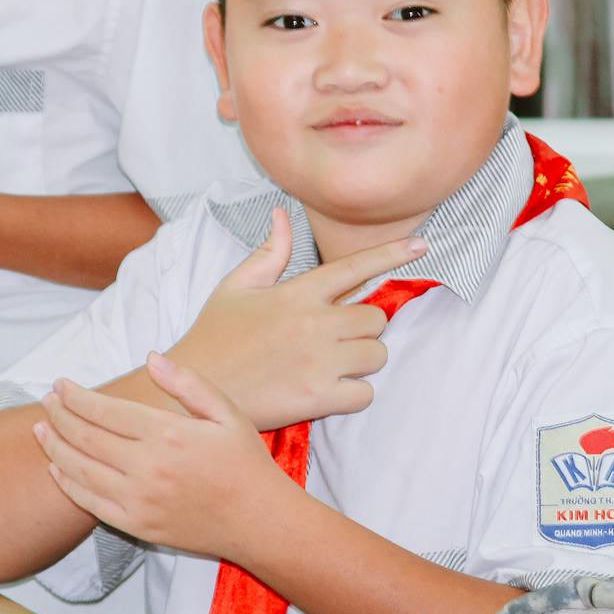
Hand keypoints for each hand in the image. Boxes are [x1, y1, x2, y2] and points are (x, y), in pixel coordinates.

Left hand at [35, 353, 297, 558]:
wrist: (259, 521)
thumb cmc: (246, 462)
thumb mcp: (227, 412)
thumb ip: (187, 383)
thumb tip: (152, 357)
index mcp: (168, 434)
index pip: (105, 411)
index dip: (76, 396)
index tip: (61, 384)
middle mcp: (147, 467)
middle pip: (85, 437)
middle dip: (59, 415)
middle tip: (46, 400)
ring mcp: (139, 500)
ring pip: (80, 470)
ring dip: (54, 447)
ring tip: (41, 429)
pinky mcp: (137, 525)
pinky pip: (90, 503)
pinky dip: (67, 483)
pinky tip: (56, 467)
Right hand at [165, 209, 425, 430]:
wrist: (190, 390)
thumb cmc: (214, 336)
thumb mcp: (235, 287)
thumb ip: (269, 253)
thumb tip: (282, 214)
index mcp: (298, 292)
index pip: (355, 266)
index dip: (393, 255)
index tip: (424, 247)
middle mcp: (314, 323)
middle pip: (376, 318)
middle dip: (365, 329)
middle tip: (336, 339)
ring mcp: (318, 361)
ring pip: (376, 355)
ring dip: (362, 361)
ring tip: (330, 365)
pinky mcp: (318, 398)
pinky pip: (365, 394)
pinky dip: (354, 395)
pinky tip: (328, 392)